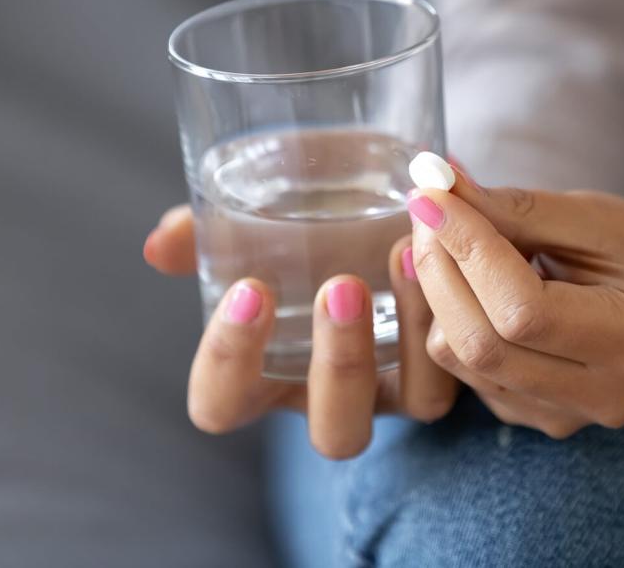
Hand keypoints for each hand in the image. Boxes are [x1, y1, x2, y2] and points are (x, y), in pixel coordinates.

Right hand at [144, 207, 457, 458]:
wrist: (386, 192)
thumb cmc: (305, 211)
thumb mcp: (254, 213)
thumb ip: (207, 232)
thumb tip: (161, 244)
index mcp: (265, 371)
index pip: (224, 403)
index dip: (229, 363)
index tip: (248, 292)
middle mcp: (334, 393)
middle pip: (335, 431)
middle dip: (340, 363)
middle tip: (341, 286)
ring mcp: (402, 386)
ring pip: (415, 406)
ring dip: (410, 335)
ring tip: (403, 253)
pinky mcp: (453, 362)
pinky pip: (461, 366)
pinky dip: (452, 314)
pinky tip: (443, 250)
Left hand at [405, 170, 623, 438]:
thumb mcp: (589, 217)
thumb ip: (513, 208)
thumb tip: (436, 189)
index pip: (524, 309)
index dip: (468, 250)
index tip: (432, 196)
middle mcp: (601, 394)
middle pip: (481, 344)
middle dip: (439, 268)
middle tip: (427, 210)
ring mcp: (563, 415)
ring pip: (460, 360)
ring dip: (436, 291)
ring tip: (449, 238)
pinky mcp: (531, 416)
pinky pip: (462, 371)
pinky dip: (450, 317)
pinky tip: (469, 281)